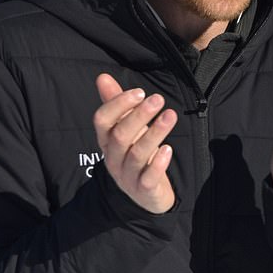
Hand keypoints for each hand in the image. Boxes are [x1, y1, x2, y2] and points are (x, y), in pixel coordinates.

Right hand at [94, 74, 176, 212]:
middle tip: (158, 99)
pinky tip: (168, 149)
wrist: (146, 195)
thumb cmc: (135, 153)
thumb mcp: (126, 128)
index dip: (118, 105)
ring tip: (170, 115)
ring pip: (136, 154)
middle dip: (139, 115)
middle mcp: (113, 158)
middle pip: (120, 136)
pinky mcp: (143, 191)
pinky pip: (148, 178)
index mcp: (106, 141)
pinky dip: (157, 164)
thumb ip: (116, 104)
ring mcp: (127, 177)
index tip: (140, 92)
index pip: (102, 121)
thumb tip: (102, 77)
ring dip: (154, 133)